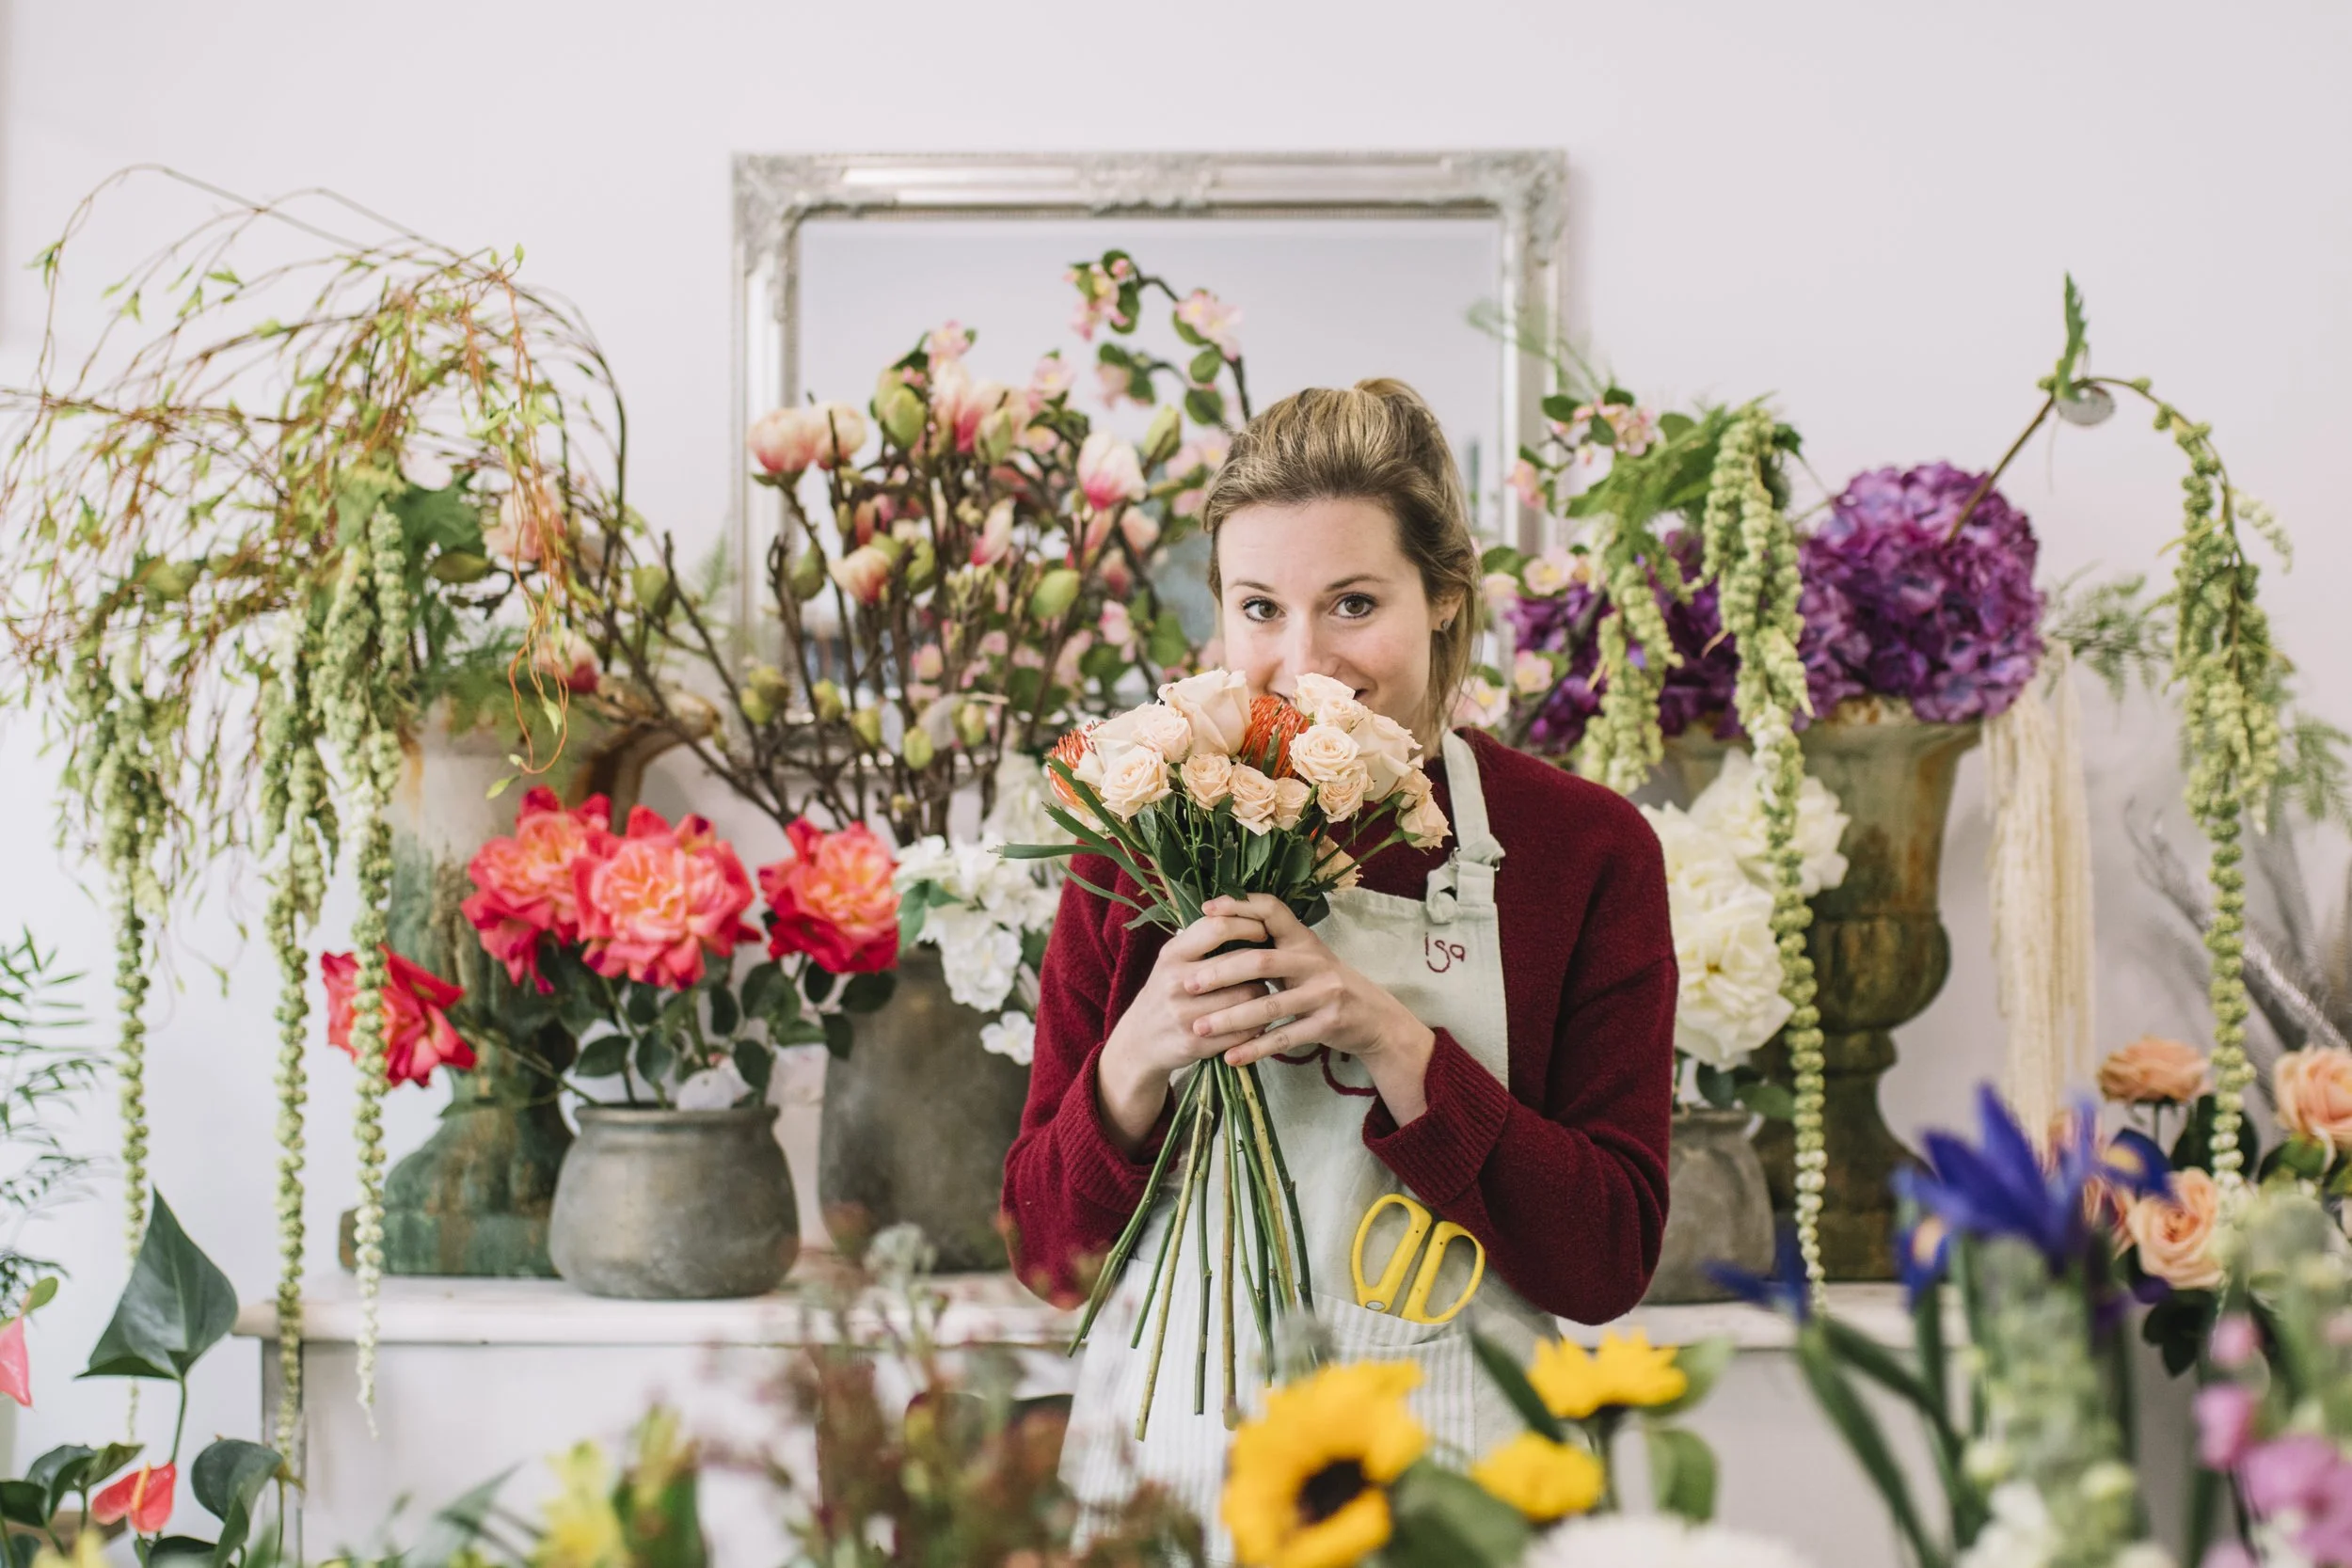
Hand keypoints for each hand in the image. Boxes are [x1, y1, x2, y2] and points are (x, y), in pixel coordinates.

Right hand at [1095, 910, 1274, 1151]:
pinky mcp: (1196, 1043)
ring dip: (1263, 994)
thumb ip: (1202, 938)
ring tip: (1264, 991)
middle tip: (1273, 964)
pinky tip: (1257, 1018)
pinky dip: (1257, 1023)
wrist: (1139, 1040)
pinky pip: (1243, 1030)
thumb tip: (1247, 913)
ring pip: (1247, 997)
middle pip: (1239, 964)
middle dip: (1263, 964)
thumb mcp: (1172, 959)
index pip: (1218, 927)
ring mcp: (1185, 1015)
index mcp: (1172, 954)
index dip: (1248, 925)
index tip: (1264, 930)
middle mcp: (1176, 982)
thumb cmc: (1166, 991)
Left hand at [1186, 894, 1435, 1122]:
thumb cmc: (1324, 983)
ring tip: (1200, 1027)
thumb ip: (1271, 946)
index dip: (1240, 905)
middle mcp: (1313, 960)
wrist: (1373, 1017)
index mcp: (1303, 938)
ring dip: (1231, 1018)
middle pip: (1261, 960)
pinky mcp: (1328, 1023)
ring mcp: (1324, 992)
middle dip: (1221, 973)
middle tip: (1188, 985)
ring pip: (1269, 1004)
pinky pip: (1285, 1037)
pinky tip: (1231, 1056)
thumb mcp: (1304, 956)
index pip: (1271, 910)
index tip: (1207, 909)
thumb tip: (1216, 929)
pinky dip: (1256, 1048)